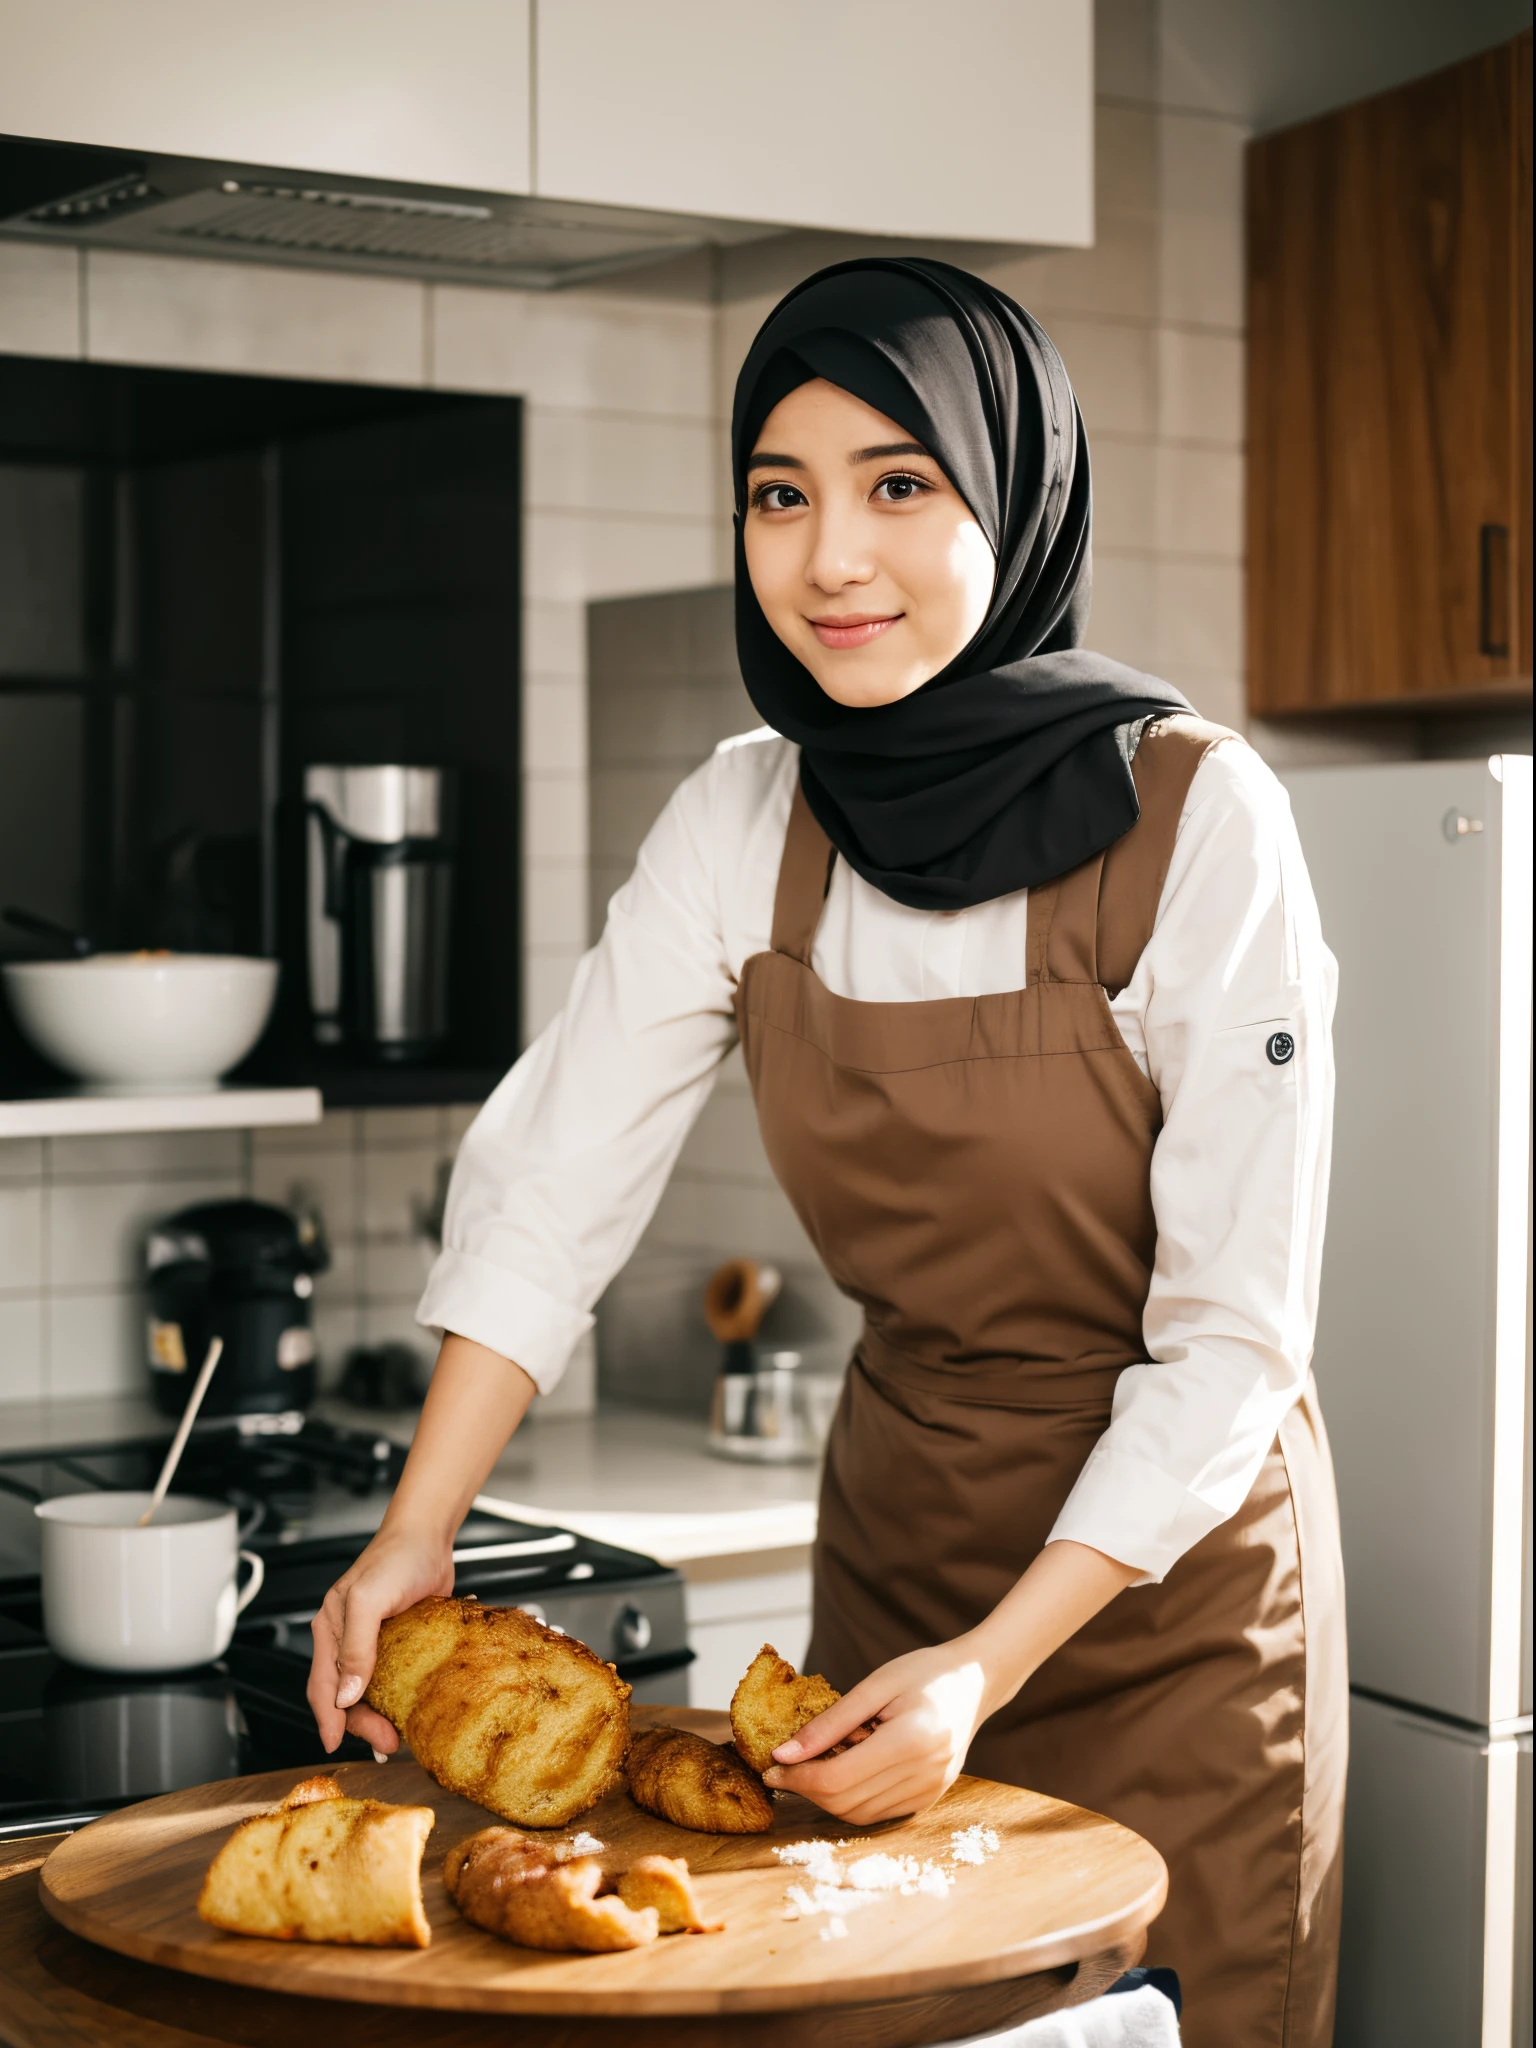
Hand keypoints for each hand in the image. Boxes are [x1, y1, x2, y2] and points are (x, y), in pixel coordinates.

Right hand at [305, 1524, 453, 1754]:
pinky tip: (409, 1712)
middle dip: (360, 1724)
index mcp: (330, 1630)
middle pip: (344, 1695)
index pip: (322, 1686)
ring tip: (398, 1735)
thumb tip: (346, 1695)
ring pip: (368, 1691)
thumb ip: (356, 1647)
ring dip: (379, 1716)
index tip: (334, 1747)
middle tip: (386, 1744)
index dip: (327, 1720)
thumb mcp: (369, 1600)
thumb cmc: (395, 1559)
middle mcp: (347, 1639)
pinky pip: (392, 1678)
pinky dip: (396, 1699)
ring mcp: (373, 1641)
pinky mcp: (399, 1641)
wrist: (429, 1536)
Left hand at [761, 1637, 997, 1824]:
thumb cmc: (925, 1672)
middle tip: (784, 1765)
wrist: (976, 1681)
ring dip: (827, 1797)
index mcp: (911, 1741)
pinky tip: (844, 1770)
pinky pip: (878, 1812)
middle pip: (845, 1802)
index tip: (771, 1763)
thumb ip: (830, 1722)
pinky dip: (852, 1798)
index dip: (797, 1776)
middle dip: (806, 1788)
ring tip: (814, 1764)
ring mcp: (930, 1792)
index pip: (837, 1778)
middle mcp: (924, 1774)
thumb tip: (784, 1753)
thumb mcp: (875, 1685)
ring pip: (859, 1815)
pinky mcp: (930, 1798)